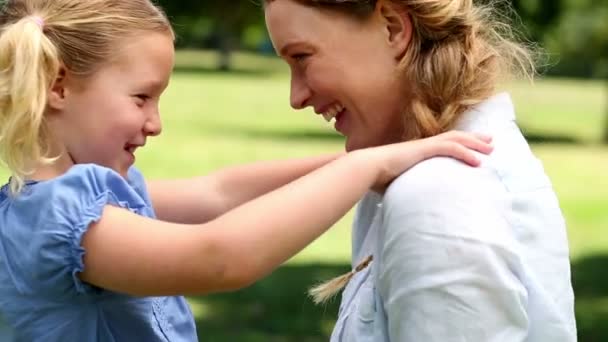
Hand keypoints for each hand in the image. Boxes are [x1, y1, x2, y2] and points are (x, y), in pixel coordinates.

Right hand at [355, 131, 492, 190]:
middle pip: (454, 137)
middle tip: (491, 141)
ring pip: (456, 139)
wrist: (367, 168)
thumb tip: (405, 205)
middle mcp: (423, 146)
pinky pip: (450, 148)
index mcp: (417, 152)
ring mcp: (424, 146)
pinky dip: (466, 153)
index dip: (460, 144)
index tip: (473, 147)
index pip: (443, 144)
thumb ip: (404, 189)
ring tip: (491, 148)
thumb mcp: (396, 183)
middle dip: (474, 139)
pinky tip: (478, 161)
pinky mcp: (424, 149)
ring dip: (475, 143)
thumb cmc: (376, 178)